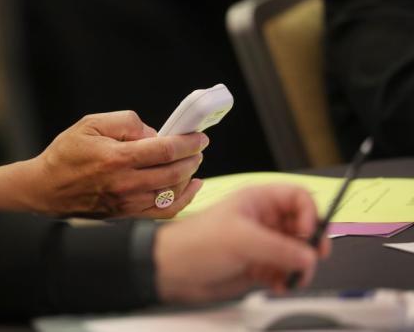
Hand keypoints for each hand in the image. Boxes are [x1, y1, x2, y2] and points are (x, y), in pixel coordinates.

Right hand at [0, 111, 207, 217]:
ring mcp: (128, 203)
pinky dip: (182, 199)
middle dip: (192, 158)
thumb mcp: (91, 124)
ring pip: (172, 193)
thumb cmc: (66, 154)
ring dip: (189, 176)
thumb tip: (154, 134)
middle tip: (198, 148)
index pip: (166, 149)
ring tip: (192, 163)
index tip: (199, 136)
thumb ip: (126, 122)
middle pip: (174, 172)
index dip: (188, 142)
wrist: (46, 189)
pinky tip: (190, 187)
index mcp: (117, 158)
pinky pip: (163, 211)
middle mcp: (126, 183)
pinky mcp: (127, 215)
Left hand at [155, 184, 330, 303]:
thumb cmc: (195, 242)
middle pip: (302, 227)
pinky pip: (283, 270)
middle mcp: (262, 220)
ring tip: (292, 278)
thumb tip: (308, 255)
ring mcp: (260, 243)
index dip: (310, 214)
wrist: (173, 270)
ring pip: (295, 252)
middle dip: (308, 245)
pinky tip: (278, 284)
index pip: (298, 198)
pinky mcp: (257, 264)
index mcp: (258, 200)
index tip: (310, 235)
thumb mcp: (240, 239)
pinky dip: (286, 278)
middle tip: (309, 260)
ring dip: (298, 266)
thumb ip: (278, 248)